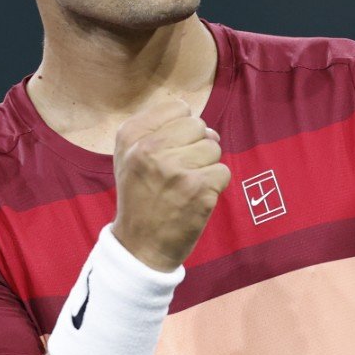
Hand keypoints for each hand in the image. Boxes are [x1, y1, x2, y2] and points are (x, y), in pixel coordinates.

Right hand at [111, 98, 228, 271]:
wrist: (139, 246)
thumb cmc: (140, 197)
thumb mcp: (131, 156)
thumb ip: (163, 131)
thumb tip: (211, 131)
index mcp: (131, 135)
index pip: (178, 108)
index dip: (181, 129)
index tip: (169, 151)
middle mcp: (150, 148)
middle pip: (198, 126)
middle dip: (195, 147)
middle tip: (177, 174)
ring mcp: (175, 168)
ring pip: (213, 148)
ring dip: (206, 167)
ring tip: (185, 187)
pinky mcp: (198, 188)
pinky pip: (223, 172)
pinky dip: (215, 186)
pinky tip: (195, 199)